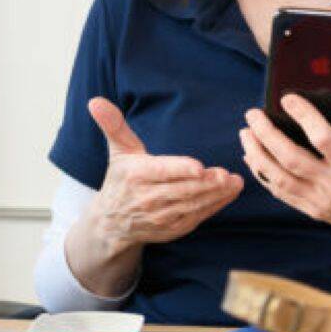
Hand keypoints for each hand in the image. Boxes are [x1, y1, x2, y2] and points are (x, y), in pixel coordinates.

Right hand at [85, 97, 242, 250]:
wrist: (111, 222)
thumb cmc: (120, 180)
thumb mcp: (117, 151)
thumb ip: (113, 125)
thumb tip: (95, 101)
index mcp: (136, 175)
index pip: (161, 171)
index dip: (181, 170)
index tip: (200, 166)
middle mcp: (147, 199)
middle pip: (181, 190)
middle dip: (206, 184)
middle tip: (227, 174)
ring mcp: (160, 217)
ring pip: (191, 206)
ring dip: (215, 195)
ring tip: (235, 183)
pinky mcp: (172, 230)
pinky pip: (196, 218)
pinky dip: (214, 207)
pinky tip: (229, 194)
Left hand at [238, 88, 330, 246]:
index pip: (322, 137)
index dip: (302, 115)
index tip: (287, 98)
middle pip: (290, 158)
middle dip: (266, 134)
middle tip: (252, 114)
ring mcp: (323, 201)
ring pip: (279, 178)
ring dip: (257, 154)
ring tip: (245, 134)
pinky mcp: (316, 211)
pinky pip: (282, 193)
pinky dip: (264, 175)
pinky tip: (253, 158)